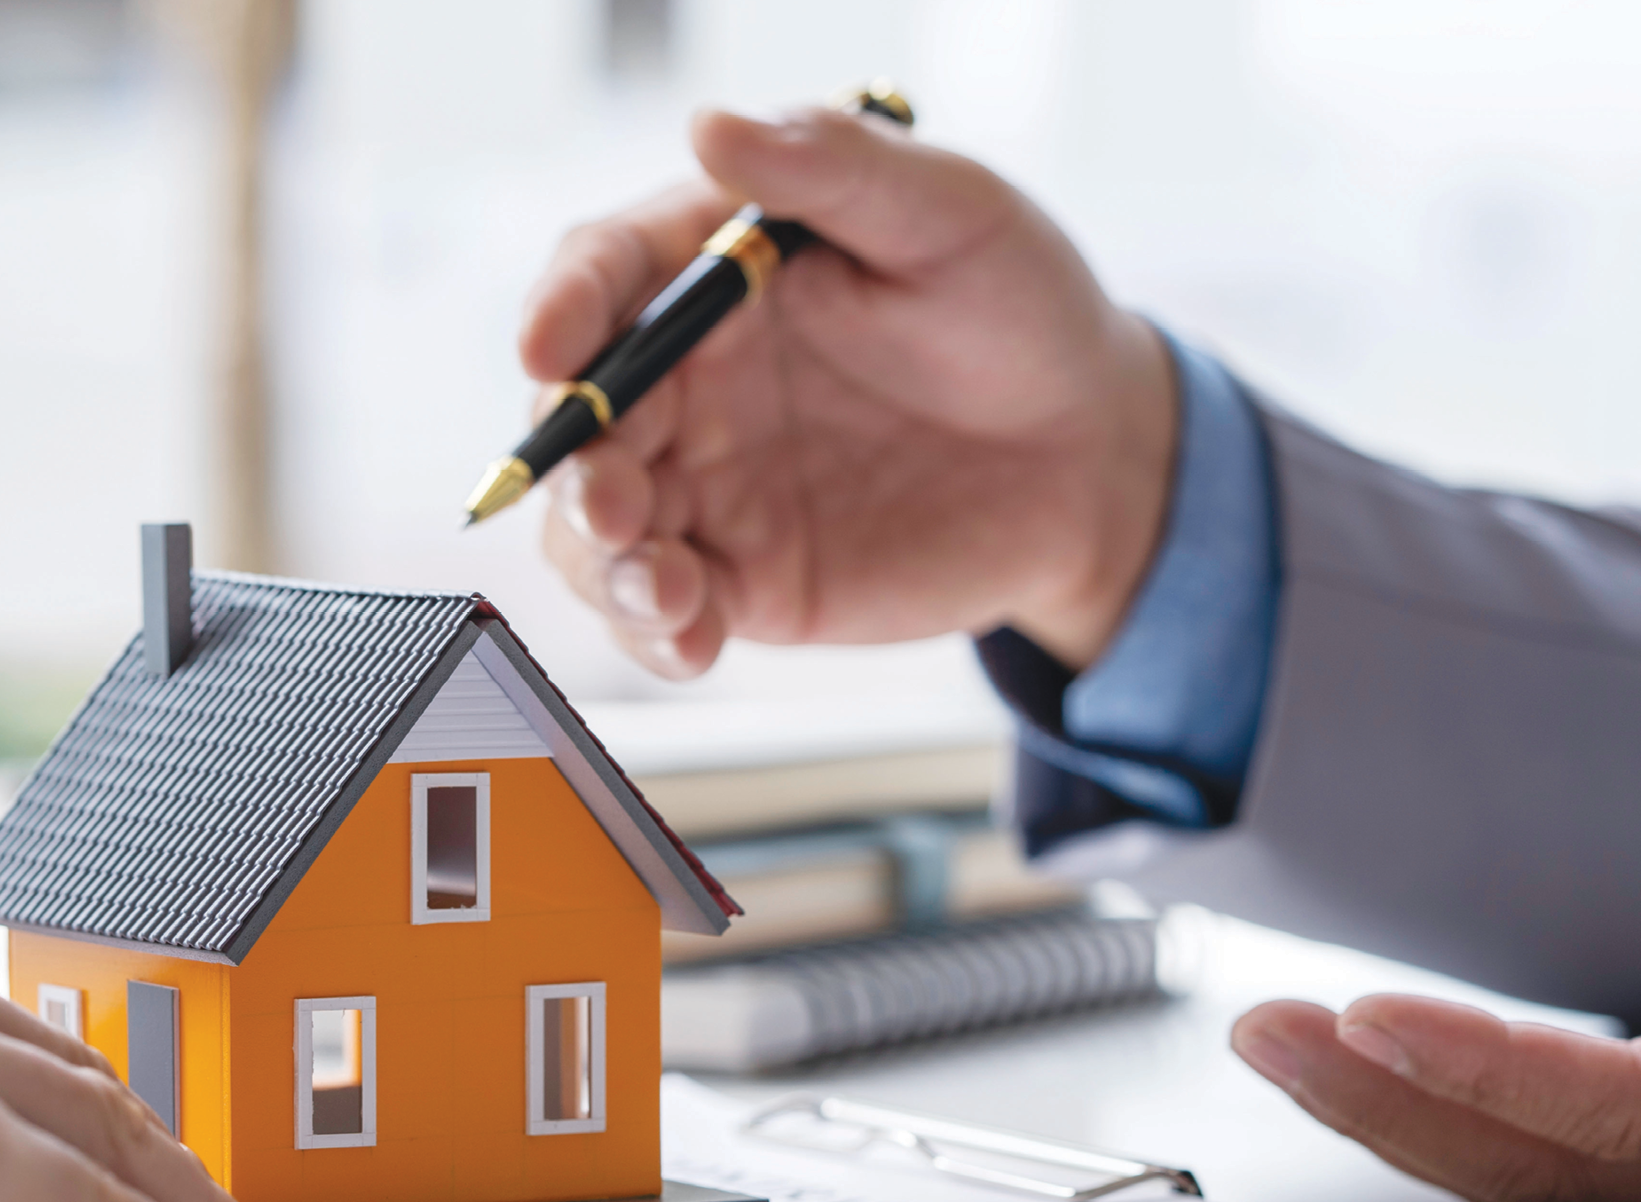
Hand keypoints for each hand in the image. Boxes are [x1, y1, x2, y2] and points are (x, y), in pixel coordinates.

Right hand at [520, 105, 1175, 677]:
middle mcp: (687, 379)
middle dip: (571, 465)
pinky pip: (663, 610)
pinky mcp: (740, 578)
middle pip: (576, 417)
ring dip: (600, 562)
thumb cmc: (1019, 308)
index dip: (562, 307)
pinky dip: (654, 633)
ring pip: (593, 527)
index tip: (549, 347)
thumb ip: (836, 169)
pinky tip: (690, 639)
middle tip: (614, 504)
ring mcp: (704, 485)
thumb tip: (712, 124)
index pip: (603, 276)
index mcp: (713, 271)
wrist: (1091, 456)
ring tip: (662, 587)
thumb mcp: (950, 215)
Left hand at [1231, 788, 1640, 1201]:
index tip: (1368, 1014)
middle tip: (1261, 1028)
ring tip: (1279, 1036)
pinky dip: (1458, 1106)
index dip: (1491, 1073)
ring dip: (1401, 1109)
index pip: (1634, 1112)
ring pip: (1549, 1174)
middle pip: (1554, 1166)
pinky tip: (1378, 1057)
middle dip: (1393, 1102)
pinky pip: (1571, 1153)